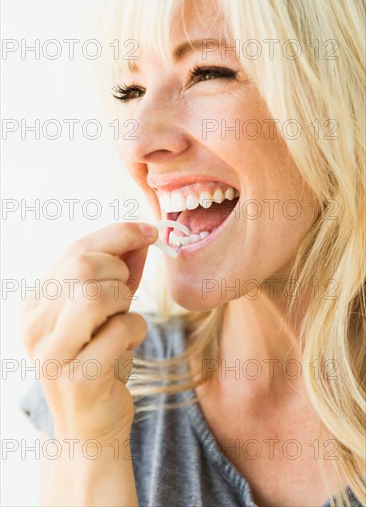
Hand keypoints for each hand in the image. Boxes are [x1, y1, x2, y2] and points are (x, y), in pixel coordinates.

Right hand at [21, 222, 157, 440]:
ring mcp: (51, 354)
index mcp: (36, 305)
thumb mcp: (106, 312)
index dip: (117, 234)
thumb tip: (142, 235)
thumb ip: (120, 273)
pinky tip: (129, 344)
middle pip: (82, 266)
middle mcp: (34, 327)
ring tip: (123, 318)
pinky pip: (120, 330)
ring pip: (94, 294)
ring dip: (124, 300)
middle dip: (119, 272)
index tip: (149, 230)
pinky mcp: (77, 378)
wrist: (91, 429)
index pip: (75, 250)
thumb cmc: (100, 362)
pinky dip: (136, 329)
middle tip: (127, 293)